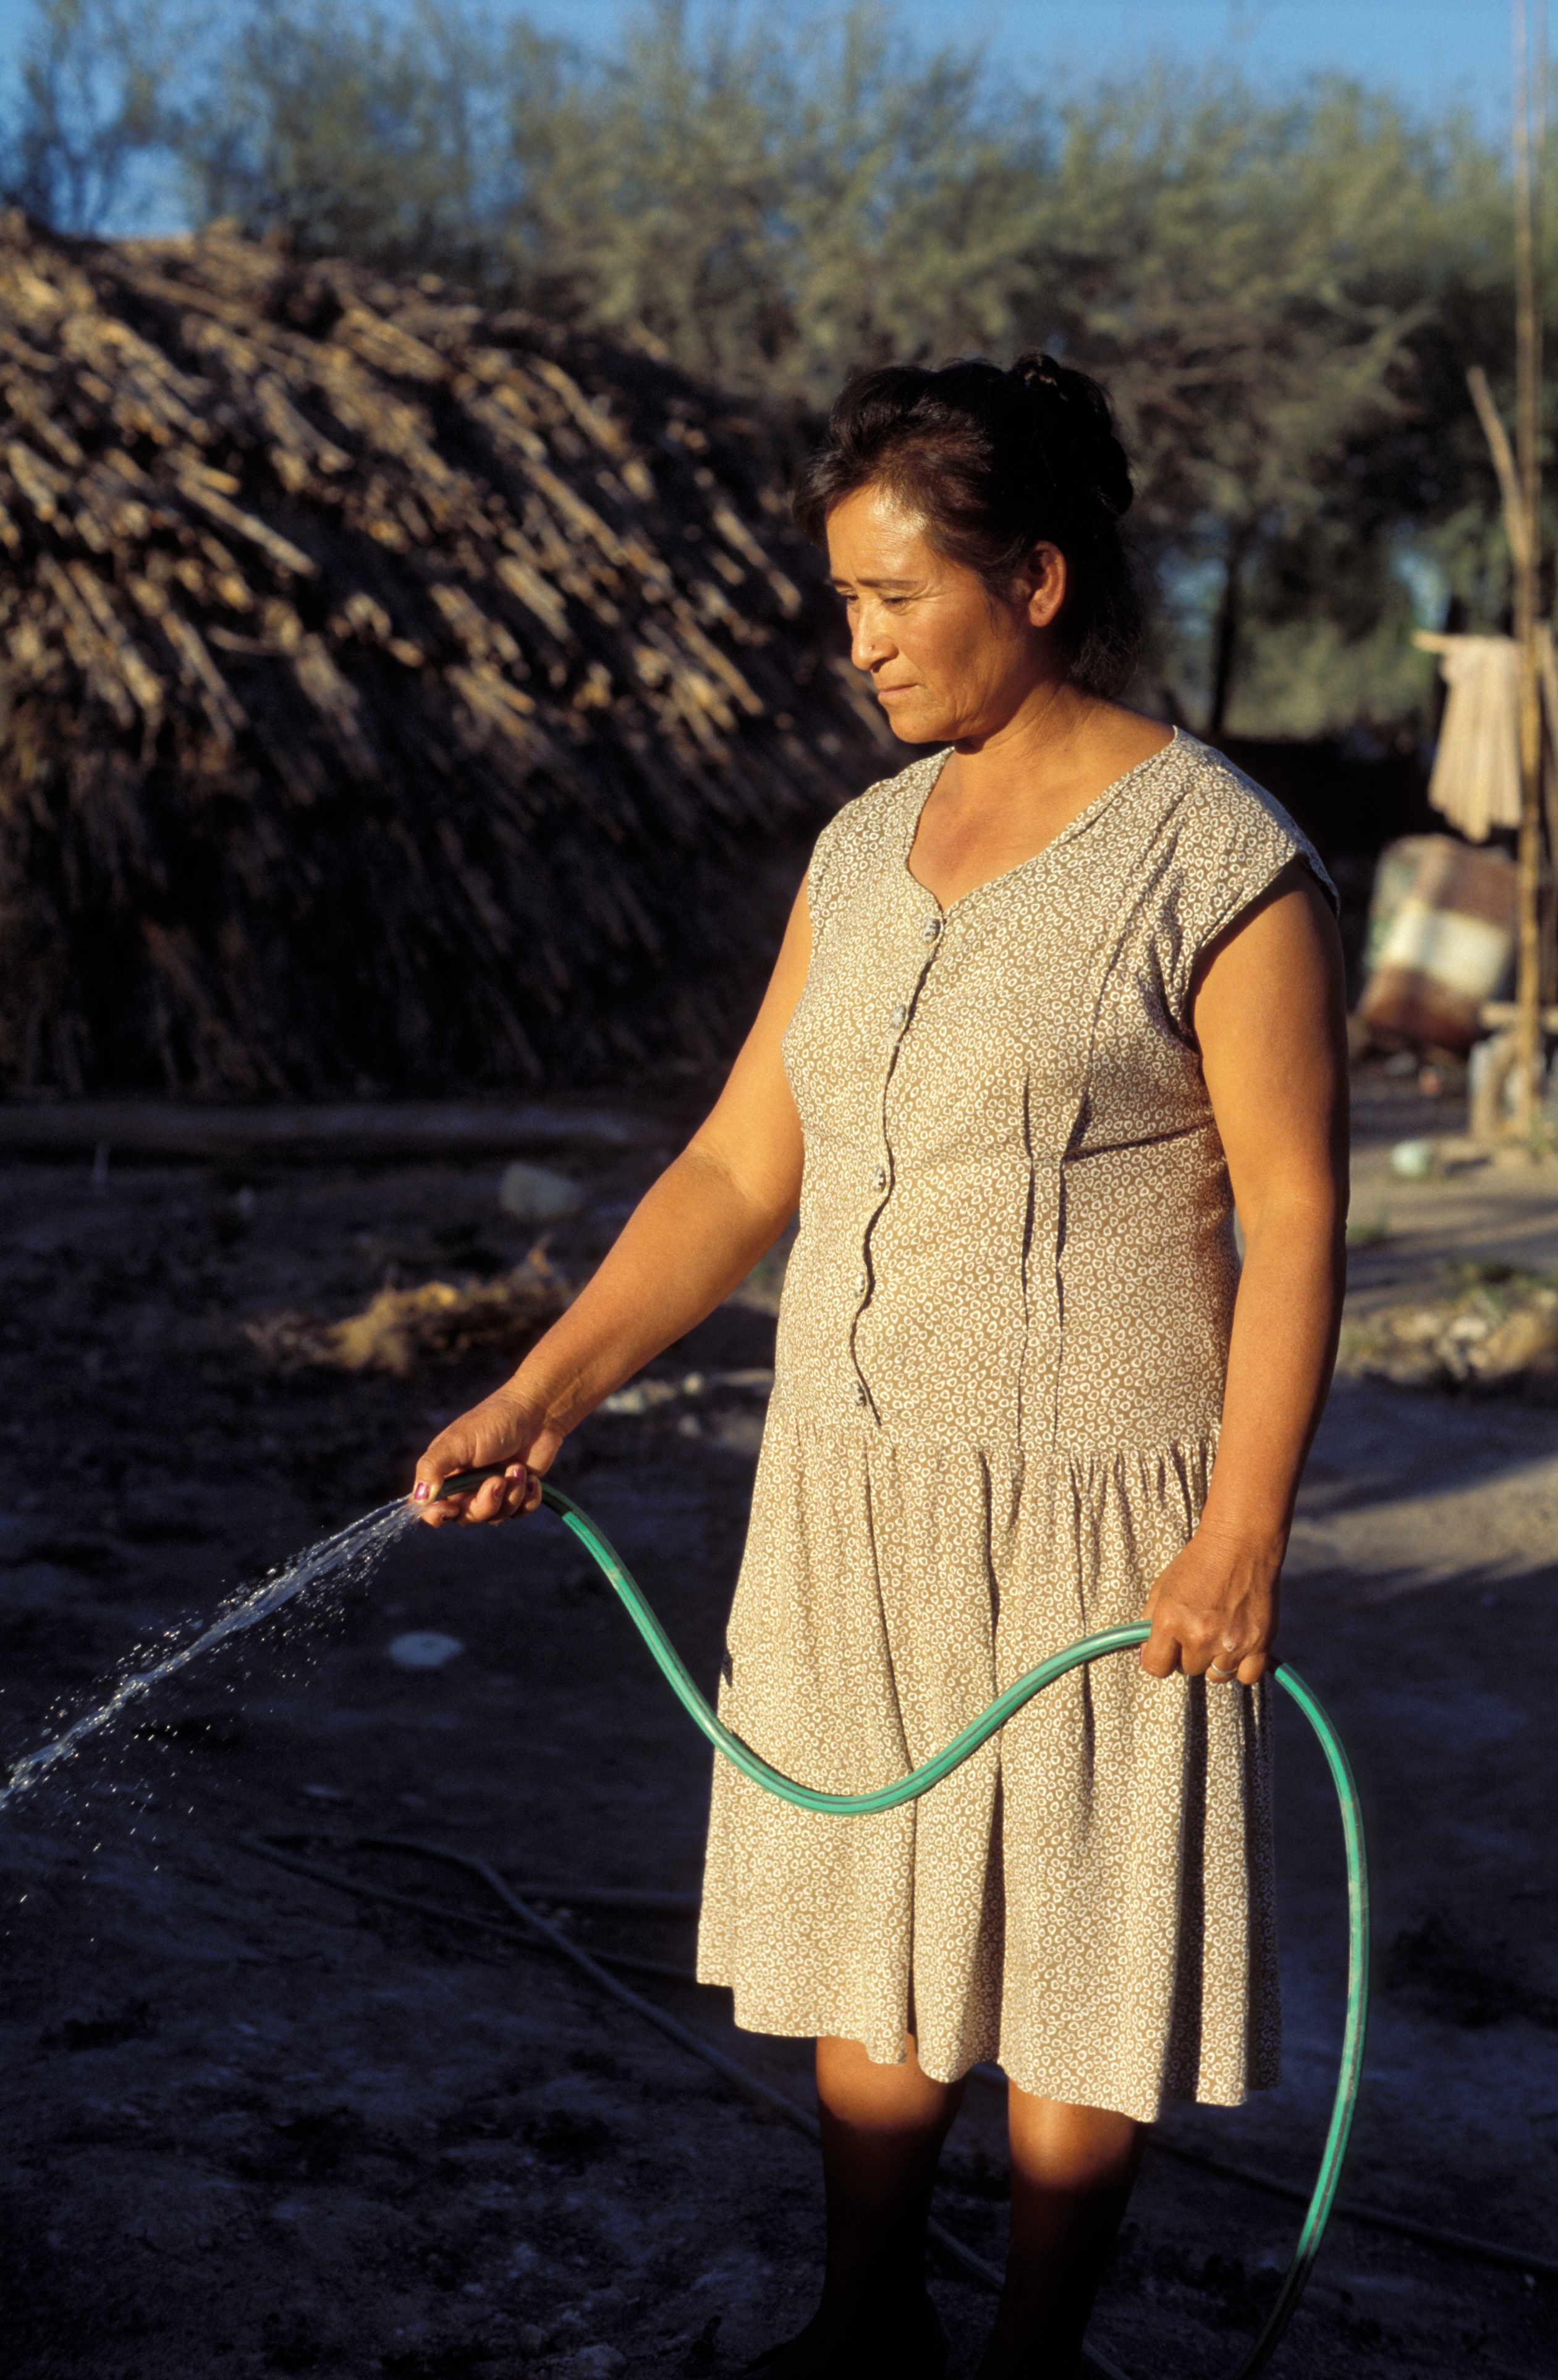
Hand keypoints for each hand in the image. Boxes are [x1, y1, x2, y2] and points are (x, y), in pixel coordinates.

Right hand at [409, 1383, 561, 1526]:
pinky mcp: (518, 1491)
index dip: (438, 1515)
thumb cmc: (493, 1421)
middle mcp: (467, 1484)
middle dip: (484, 1504)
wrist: (538, 1411)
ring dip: (510, 1496)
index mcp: (446, 1472)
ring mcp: (493, 1489)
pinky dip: (528, 1498)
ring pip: (495, 1518)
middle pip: (466, 1517)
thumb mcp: (458, 1441)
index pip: (431, 1508)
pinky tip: (532, 1477)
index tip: (452, 1508)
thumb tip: (419, 1498)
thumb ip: (433, 1468)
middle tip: (498, 1481)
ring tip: (518, 1468)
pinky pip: (519, 1513)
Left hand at [1138, 1523, 1280, 1685]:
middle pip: (1188, 1670)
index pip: (1156, 1668)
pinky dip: (1242, 1667)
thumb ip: (1149, 1621)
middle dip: (1189, 1653)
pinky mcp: (1260, 1642)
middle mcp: (1200, 1636)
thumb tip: (1144, 1654)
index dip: (1159, 1658)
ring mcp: (1231, 1642)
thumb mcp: (1163, 1586)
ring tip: (1218, 1635)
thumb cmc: (1198, 1562)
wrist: (1241, 1542)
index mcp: (1170, 1621)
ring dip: (1215, 1660)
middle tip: (1197, 1629)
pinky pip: (1247, 1677)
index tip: (1166, 1649)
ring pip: (1216, 1676)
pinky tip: (1237, 1647)